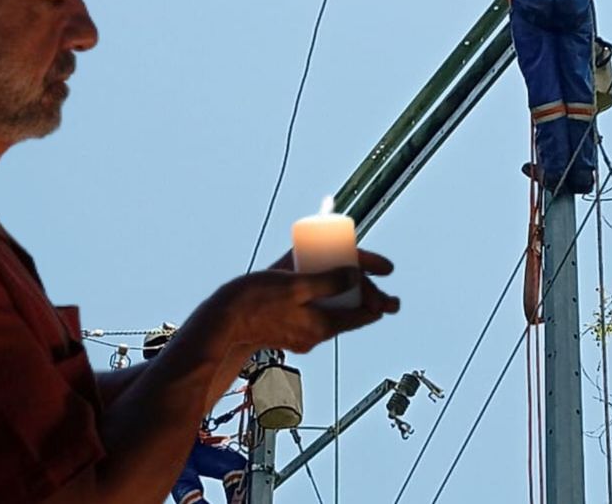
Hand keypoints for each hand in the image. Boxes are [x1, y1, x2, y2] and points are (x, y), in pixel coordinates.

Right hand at [216, 249, 397, 353]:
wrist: (220, 324)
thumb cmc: (253, 303)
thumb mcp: (295, 287)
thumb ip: (327, 282)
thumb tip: (356, 275)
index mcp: (322, 326)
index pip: (363, 314)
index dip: (380, 300)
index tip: (392, 290)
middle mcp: (315, 335)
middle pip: (350, 315)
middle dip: (365, 297)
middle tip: (380, 284)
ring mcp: (301, 336)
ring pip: (332, 315)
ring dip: (344, 298)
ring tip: (355, 280)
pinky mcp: (287, 332)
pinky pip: (314, 315)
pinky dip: (323, 301)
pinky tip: (320, 286)